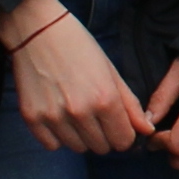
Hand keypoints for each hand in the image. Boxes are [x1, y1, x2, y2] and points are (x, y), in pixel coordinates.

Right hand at [1, 0, 147, 153]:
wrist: (37, 30)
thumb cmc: (79, 46)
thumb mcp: (111, 71)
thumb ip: (130, 104)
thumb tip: (147, 130)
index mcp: (105, 99)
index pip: (123, 141)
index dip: (123, 134)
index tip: (117, 124)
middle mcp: (80, 112)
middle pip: (101, 147)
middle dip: (104, 135)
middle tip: (95, 115)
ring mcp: (54, 117)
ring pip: (78, 148)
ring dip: (81, 136)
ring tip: (75, 112)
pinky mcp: (32, 118)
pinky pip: (52, 145)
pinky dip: (57, 136)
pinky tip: (59, 116)